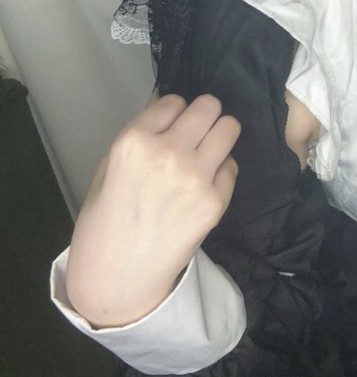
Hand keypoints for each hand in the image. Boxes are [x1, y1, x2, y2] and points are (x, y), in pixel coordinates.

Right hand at [66, 94, 239, 327]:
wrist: (118, 275)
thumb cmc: (106, 220)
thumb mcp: (108, 167)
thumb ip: (140, 132)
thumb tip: (164, 102)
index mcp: (134, 142)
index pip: (173, 101)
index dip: (174, 113)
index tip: (173, 125)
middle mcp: (167, 153)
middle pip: (208, 107)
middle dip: (204, 116)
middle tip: (198, 132)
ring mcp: (195, 177)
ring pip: (229, 129)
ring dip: (220, 136)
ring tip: (207, 152)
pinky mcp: (214, 201)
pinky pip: (231, 167)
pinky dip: (221, 172)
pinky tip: (203, 187)